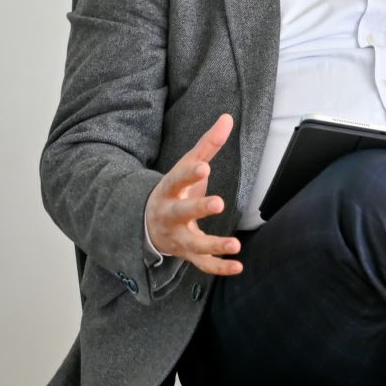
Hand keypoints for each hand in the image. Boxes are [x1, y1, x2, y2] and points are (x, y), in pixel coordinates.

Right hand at [144, 113, 242, 276]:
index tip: (204, 168)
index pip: (178, 179)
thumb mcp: (187, 165)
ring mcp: (177, 236)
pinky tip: (238, 266)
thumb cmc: (175, 189)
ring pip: (193, 244)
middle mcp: (170, 214)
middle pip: (181, 212)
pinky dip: (219, 268)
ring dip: (213, 245)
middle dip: (197, 208)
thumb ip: (208, 145)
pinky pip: (202, 264)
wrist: (147, 222)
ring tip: (235, 245)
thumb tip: (227, 118)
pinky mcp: (187, 254)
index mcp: (170, 189)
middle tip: (218, 202)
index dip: (190, 174)